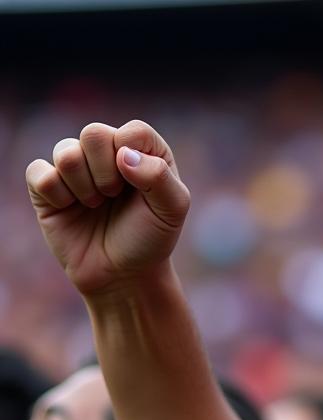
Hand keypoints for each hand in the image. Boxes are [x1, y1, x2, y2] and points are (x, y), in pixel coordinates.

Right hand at [26, 120, 189, 297]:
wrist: (123, 275)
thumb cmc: (150, 240)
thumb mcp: (172, 211)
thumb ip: (160, 176)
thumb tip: (123, 155)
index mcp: (142, 152)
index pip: (133, 131)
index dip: (134, 159)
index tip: (140, 188)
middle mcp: (107, 153)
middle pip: (94, 133)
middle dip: (107, 173)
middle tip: (114, 197)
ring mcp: (75, 168)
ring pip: (65, 152)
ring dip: (85, 187)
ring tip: (96, 205)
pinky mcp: (46, 186)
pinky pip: (39, 173)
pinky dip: (58, 195)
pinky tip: (71, 209)